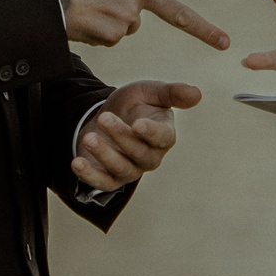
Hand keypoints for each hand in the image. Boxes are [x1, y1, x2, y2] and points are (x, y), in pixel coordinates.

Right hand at [42, 0, 242, 48]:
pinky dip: (97, 30)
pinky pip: (110, 37)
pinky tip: (81, 18)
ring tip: (84, 4)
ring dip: (109, 19)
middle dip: (204, 30)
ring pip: (127, 25)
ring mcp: (128, 16)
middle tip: (226, 43)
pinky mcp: (114, 35)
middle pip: (179, 15)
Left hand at [70, 81, 201, 190]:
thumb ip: (172, 93)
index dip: (151, 133)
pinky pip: (102, 183)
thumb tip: (198, 93)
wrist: (109, 115)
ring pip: (121, 168)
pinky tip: (77, 163)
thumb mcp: (150, 92)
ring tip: (89, 137)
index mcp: (164, 134)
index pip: (163, 138)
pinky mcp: (110, 178)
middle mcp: (150, 156)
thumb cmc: (135, 104)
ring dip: (104, 154)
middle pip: (139, 153)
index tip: (138, 124)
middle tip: (104, 118)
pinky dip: (89, 175)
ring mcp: (130, 169)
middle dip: (121, 136)